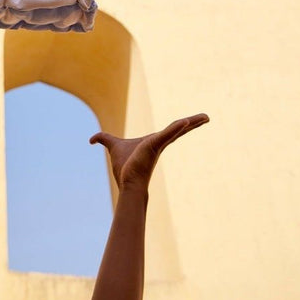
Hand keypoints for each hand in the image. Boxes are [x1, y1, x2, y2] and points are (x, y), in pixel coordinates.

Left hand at [90, 113, 208, 191]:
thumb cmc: (123, 167)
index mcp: (154, 141)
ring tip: (205, 117)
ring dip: (191, 122)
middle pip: (179, 129)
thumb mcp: (112, 145)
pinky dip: (177, 127)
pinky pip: (169, 133)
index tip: (191, 120)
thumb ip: (103, 139)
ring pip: (178, 129)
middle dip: (193, 122)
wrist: (126, 181)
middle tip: (207, 118)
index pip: (171, 130)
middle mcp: (160, 142)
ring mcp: (159, 143)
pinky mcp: (155, 144)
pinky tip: (186, 121)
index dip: (182, 125)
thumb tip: (92, 139)